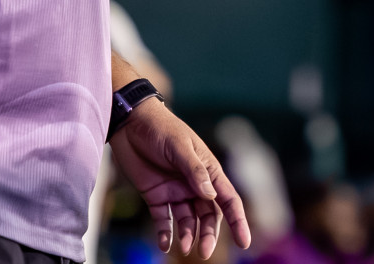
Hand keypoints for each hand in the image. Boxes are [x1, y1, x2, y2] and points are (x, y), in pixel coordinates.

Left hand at [108, 99, 250, 258]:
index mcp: (208, 171)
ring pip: (188, 221)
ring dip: (188, 235)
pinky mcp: (156, 196)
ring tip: (183, 247)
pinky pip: (164, 220)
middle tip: (203, 252)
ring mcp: (176, 191)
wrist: (129, 122)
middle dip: (209, 234)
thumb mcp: (179, 146)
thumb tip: (211, 196)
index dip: (238, 221)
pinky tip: (164, 245)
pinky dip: (165, 234)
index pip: (228, 199)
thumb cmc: (160, 127)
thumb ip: (194, 171)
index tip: (244, 242)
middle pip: (208, 215)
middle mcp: (194, 184)